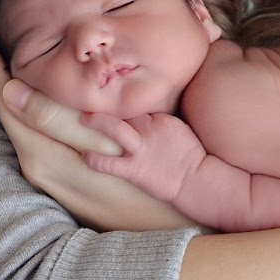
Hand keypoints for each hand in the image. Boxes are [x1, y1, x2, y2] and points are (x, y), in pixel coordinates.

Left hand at [0, 23, 193, 229]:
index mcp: (41, 155)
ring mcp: (49, 179)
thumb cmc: (146, 190)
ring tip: (11, 54)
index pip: (1, 96)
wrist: (166, 247)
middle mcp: (36, 167)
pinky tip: (46, 95)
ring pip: (22, 121)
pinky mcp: (65, 184)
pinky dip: (34, 107)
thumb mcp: (104, 149)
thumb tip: (9, 90)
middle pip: (6, 107)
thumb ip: (59, 119)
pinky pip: (39, 135)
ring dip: (14, 86)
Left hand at [82, 112, 206, 202]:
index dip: (124, 102)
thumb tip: (148, 115)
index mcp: (161, 119)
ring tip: (83, 118)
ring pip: (116, 129)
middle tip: (89, 103)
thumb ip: (162, 120)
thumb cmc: (190, 156)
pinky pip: (110, 164)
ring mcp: (141, 149)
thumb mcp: (180, 128)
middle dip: (106, 105)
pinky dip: (96, 160)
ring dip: (98, 122)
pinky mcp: (135, 170)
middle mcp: (149, 130)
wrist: (196, 179)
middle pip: (125, 110)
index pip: (138, 104)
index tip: (112, 99)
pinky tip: (85, 156)